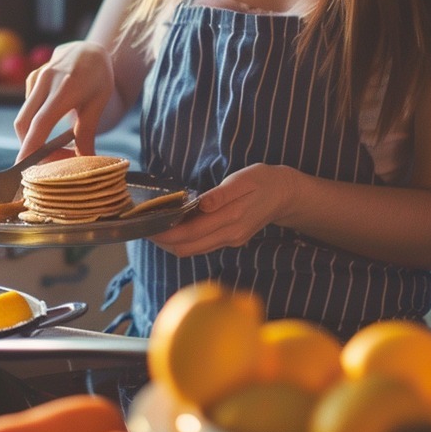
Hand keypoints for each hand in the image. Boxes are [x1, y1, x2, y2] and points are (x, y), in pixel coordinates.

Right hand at [13, 41, 114, 160]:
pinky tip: (53, 125)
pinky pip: (28, 108)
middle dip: (29, 147)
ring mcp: (35, 79)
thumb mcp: (97, 103)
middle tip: (48, 164)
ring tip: (59, 147)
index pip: (41, 122)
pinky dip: (35, 123)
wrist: (88, 49)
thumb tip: (85, 161)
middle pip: (24, 123)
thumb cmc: (98, 76)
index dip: (30, 146)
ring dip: (35, 137)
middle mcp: (45, 81)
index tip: (23, 166)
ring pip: (24, 117)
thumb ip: (87, 133)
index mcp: (65, 88)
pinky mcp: (31, 79)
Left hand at [148, 163, 296, 256]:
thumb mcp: (243, 180)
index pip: (188, 234)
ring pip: (193, 250)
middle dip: (163, 242)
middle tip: (144, 227)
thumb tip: (201, 204)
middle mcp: (228, 236)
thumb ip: (221, 194)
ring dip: (172, 243)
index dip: (164, 234)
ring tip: (155, 227)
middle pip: (186, 249)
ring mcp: (230, 241)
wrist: (286, 195)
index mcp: (230, 219)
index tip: (146, 226)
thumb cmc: (263, 181)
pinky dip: (185, 240)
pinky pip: (202, 246)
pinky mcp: (231, 240)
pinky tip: (176, 227)